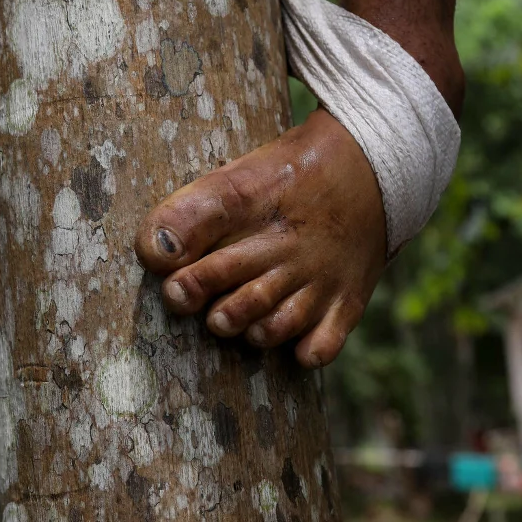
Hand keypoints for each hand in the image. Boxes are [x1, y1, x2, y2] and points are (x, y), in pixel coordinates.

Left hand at [134, 109, 387, 367]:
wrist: (367, 170)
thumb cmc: (283, 182)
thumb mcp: (236, 179)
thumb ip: (191, 214)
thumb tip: (153, 255)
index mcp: (257, 214)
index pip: (216, 250)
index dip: (190, 280)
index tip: (175, 286)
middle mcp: (290, 251)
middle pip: (248, 298)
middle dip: (220, 313)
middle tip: (208, 314)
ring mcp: (321, 279)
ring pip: (282, 325)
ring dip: (257, 333)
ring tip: (241, 324)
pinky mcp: (348, 300)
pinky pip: (327, 342)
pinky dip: (309, 351)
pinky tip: (295, 348)